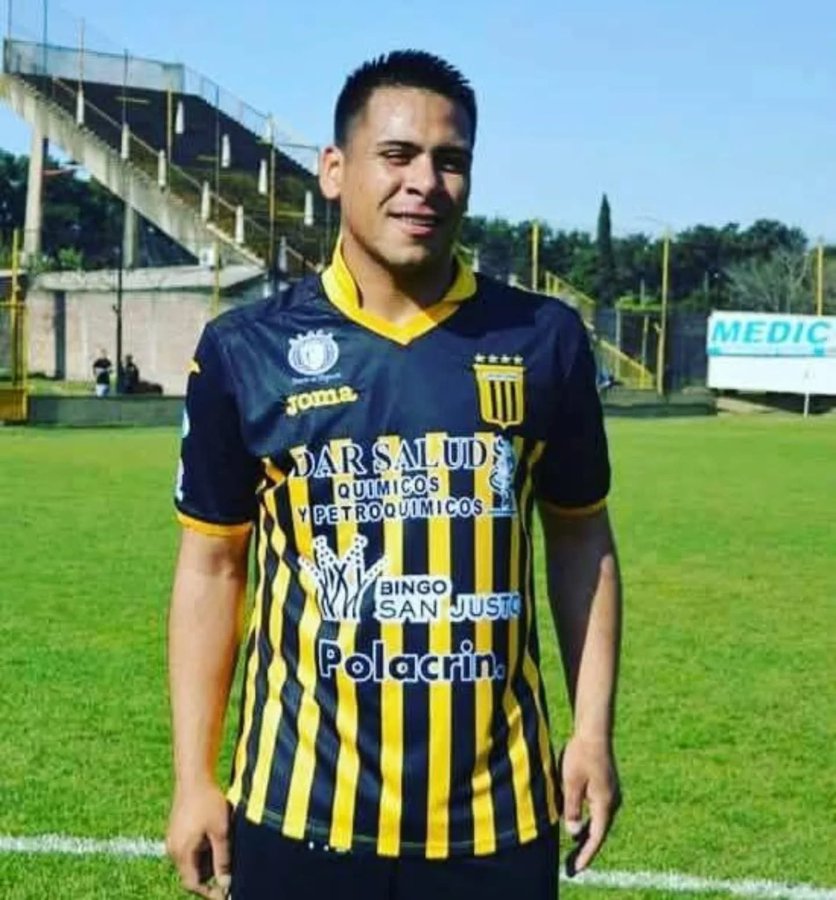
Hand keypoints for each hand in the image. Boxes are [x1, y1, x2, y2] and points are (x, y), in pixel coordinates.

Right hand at [166, 782, 231, 898]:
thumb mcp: (220, 831)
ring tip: (223, 841)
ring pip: (193, 861)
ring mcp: (174, 840)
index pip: (193, 884)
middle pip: (193, 874)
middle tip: (230, 866)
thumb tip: (226, 884)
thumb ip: (223, 859)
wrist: (194, 776)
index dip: (210, 892)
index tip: (226, 893)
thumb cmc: (208, 801)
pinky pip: (190, 849)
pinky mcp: (177, 831)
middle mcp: (173, 850)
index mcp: (181, 853)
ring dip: (208, 859)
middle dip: (211, 874)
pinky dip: (204, 848)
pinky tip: (215, 833)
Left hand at [560, 735, 620, 874]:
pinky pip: (598, 810)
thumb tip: (574, 832)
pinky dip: (589, 821)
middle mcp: (613, 801)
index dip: (586, 854)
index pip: (596, 837)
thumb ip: (573, 809)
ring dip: (587, 834)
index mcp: (605, 804)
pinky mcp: (607, 786)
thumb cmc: (581, 755)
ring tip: (575, 849)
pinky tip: (579, 824)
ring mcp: (611, 793)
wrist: (594, 731)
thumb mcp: (571, 782)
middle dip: (586, 848)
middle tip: (574, 864)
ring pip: (599, 821)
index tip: (577, 869)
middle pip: (599, 832)